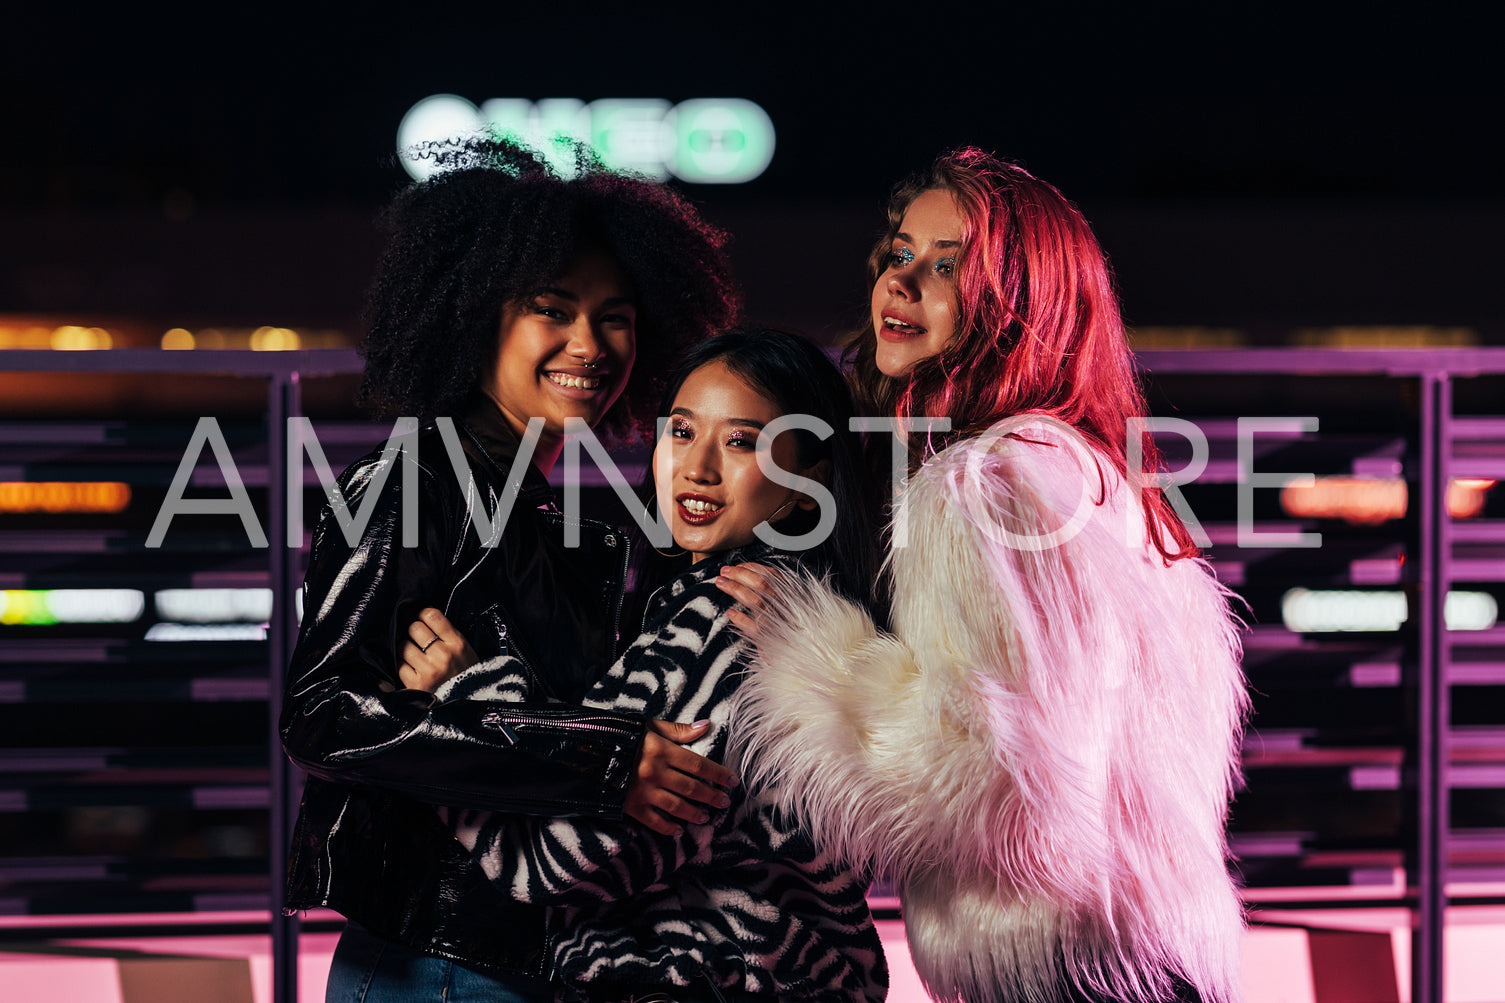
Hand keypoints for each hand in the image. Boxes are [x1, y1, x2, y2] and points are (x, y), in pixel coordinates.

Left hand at [399, 607, 478, 692]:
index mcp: (458, 644)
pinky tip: (412, 669)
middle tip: (418, 639)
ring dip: (406, 649)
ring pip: (403, 646)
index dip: (423, 614)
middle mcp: (443, 656)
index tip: (422, 618)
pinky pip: (399, 665)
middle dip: (414, 632)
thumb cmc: (465, 675)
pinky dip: (403, 666)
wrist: (467, 704)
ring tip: (414, 655)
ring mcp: (428, 671)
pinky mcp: (416, 685)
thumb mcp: (465, 652)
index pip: (432, 616)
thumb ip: (447, 635)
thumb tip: (423, 619)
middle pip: (415, 628)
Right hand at [623, 720, 739, 835]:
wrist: (585, 753)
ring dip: (694, 813)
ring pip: (676, 806)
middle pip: (691, 787)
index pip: (698, 764)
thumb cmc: (621, 736)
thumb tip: (706, 725)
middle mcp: (655, 772)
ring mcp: (642, 791)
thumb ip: (678, 730)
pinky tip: (678, 831)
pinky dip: (667, 827)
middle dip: (711, 796)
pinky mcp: (630, 806)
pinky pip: (653, 821)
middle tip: (725, 802)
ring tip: (706, 817)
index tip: (733, 781)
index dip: (718, 774)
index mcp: (662, 750)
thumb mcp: (648, 727)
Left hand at [713, 562, 786, 639]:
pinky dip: (741, 619)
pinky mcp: (769, 637)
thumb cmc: (784, 625)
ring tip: (721, 584)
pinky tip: (730, 613)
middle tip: (724, 572)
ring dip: (736, 589)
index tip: (735, 566)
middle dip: (740, 575)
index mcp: (789, 594)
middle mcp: (784, 605)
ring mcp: (777, 621)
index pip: (771, 574)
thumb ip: (770, 589)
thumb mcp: (782, 603)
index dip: (751, 568)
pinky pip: (754, 627)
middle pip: (761, 583)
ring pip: (756, 601)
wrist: (793, 651)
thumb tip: (745, 572)